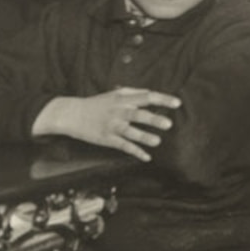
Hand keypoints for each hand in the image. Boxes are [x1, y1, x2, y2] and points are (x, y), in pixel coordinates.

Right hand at [37, 87, 180, 161]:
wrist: (72, 114)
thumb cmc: (97, 103)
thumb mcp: (115, 93)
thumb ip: (134, 93)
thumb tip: (152, 94)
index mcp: (123, 99)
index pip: (146, 97)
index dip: (162, 99)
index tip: (177, 103)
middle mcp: (118, 112)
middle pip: (138, 115)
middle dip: (153, 119)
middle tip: (168, 124)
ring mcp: (112, 126)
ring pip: (130, 132)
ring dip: (144, 137)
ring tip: (158, 141)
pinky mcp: (106, 139)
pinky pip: (122, 146)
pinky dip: (135, 152)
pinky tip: (146, 157)